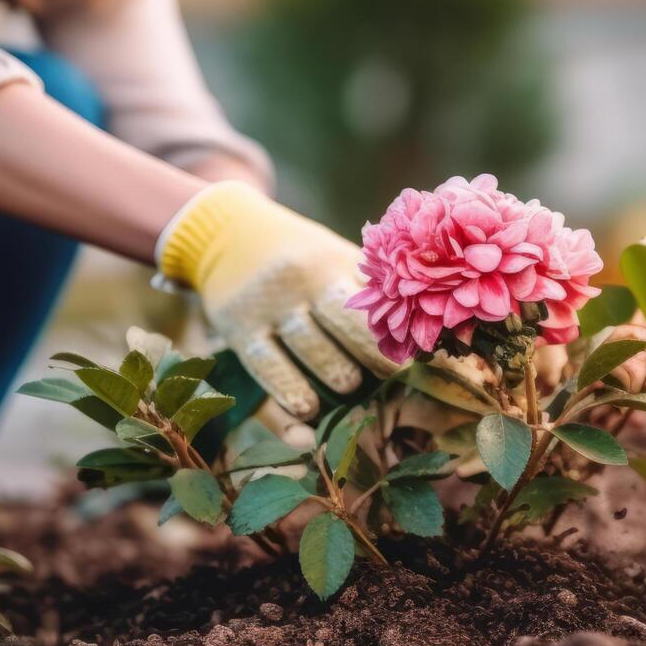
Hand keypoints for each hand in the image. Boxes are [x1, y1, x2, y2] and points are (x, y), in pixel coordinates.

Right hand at [157, 182, 395, 435]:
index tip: (418, 359)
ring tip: (353, 392)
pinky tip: (307, 413)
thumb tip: (418, 327)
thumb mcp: (333, 256)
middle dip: (373, 356)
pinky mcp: (238, 329)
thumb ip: (368, 288)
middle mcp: (299, 285)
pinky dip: (287, 392)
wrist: (227, 232)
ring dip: (334, 374)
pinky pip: (265, 366)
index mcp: (330, 265)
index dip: (396, 332)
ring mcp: (267, 307)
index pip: (371, 303)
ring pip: (306, 348)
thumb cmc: (300, 255)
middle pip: (343, 325)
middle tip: (396, 382)